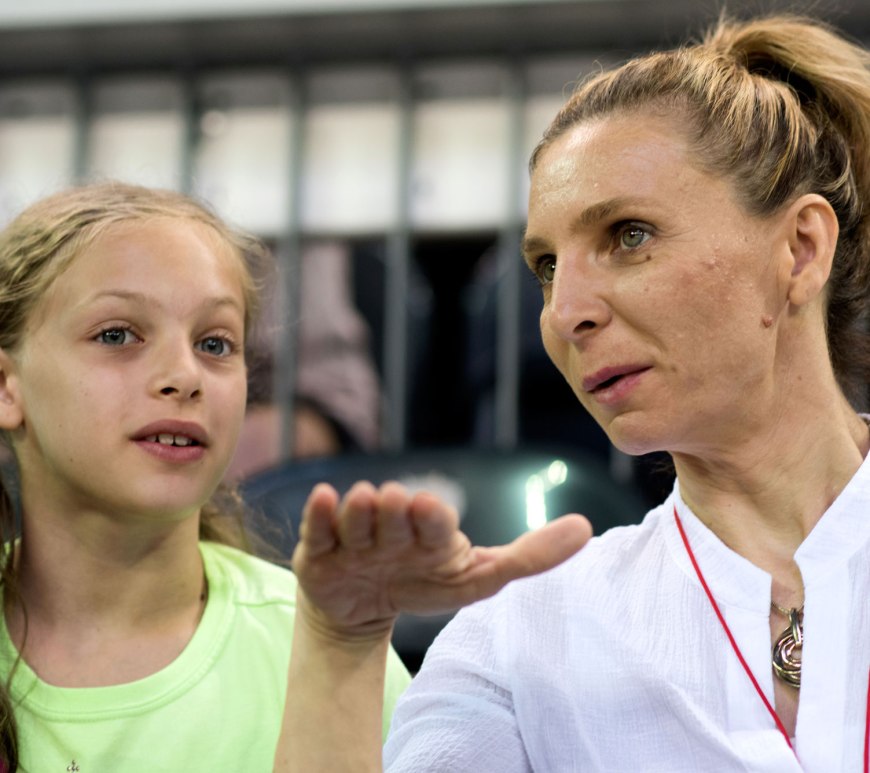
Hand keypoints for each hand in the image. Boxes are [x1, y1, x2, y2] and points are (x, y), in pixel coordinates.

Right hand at [291, 480, 592, 640]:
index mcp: (430, 532)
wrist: (366, 609)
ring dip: (360, 513)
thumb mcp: (479, 577)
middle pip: (393, 514)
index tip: (430, 507)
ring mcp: (355, 538)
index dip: (432, 516)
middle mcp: (392, 527)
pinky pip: (318, 530)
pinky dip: (320, 515)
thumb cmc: (425, 584)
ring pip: (357, 518)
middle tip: (396, 506)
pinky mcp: (320, 552)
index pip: (433, 520)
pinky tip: (325, 497)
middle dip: (395, 512)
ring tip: (362, 504)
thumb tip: (587, 527)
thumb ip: (531, 555)